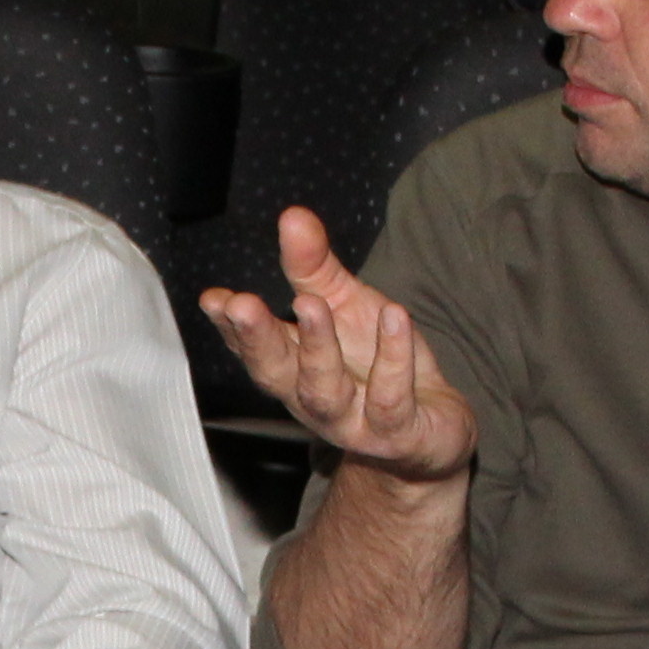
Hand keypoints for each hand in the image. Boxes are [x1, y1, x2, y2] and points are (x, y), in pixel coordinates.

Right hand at [194, 209, 476, 485]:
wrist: (433, 427)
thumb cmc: (376, 365)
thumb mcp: (346, 306)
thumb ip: (314, 268)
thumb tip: (292, 216)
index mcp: (293, 369)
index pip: (256, 347)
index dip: (232, 326)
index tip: (215, 299)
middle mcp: (312, 400)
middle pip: (277, 373)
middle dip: (257, 339)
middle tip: (242, 305)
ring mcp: (353, 421)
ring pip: (325, 392)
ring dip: (316, 348)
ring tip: (312, 304)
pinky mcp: (397, 433)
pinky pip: (391, 398)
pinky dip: (393, 357)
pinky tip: (395, 315)